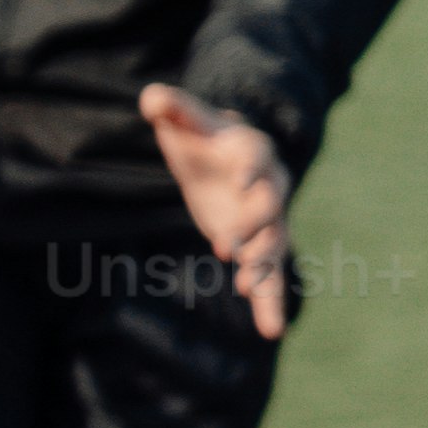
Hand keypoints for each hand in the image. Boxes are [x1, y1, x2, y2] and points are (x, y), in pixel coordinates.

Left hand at [137, 84, 295, 340]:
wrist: (221, 155)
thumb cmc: (199, 135)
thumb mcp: (182, 117)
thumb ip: (171, 106)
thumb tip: (152, 99)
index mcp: (250, 150)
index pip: (256, 157)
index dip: (251, 167)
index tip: (242, 181)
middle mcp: (268, 186)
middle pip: (270, 206)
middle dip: (254, 226)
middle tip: (228, 246)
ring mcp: (266, 219)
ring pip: (275, 245)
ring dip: (265, 266)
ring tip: (250, 289)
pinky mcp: (258, 244)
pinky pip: (272, 276)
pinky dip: (271, 300)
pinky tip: (271, 328)